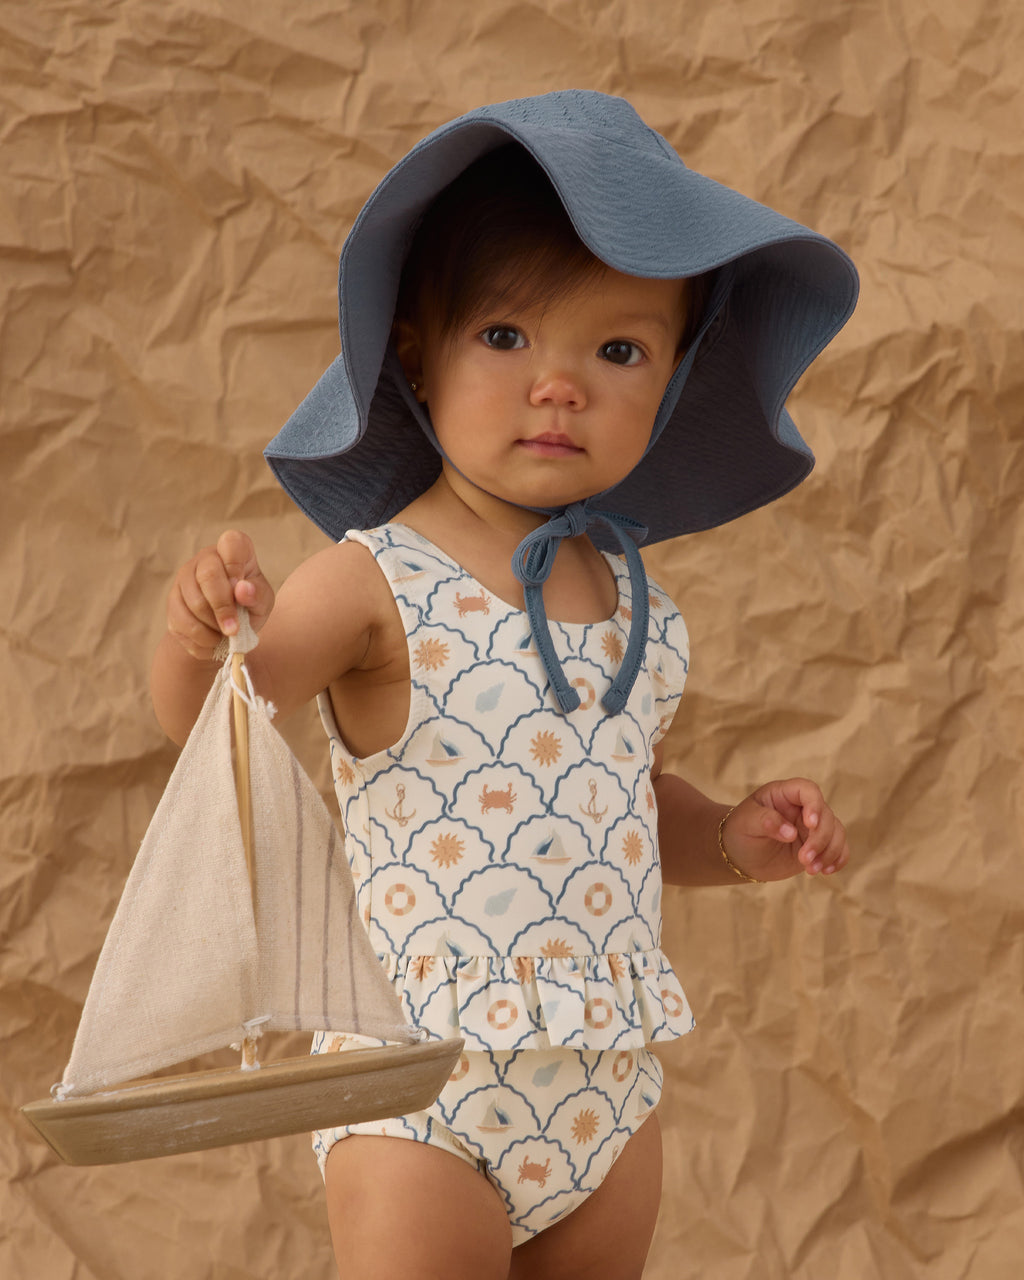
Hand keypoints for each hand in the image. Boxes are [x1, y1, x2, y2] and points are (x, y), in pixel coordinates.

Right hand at [166, 530, 274, 660]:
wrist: (226, 629)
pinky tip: (212, 642)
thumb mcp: (263, 601)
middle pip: (208, 575)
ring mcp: (184, 578)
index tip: (242, 590)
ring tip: (226, 636)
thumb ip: (257, 594)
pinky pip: (181, 621)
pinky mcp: (172, 601)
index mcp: (233, 551)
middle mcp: (205, 558)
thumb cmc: (249, 606)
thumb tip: (242, 590)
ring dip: (212, 626)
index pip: (231, 542)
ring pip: (193, 601)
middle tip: (234, 629)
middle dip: (222, 607)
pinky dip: (200, 639)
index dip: (235, 565)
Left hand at [719, 778, 849, 881]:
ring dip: (829, 852)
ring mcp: (812, 827)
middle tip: (803, 860)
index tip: (810, 824)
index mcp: (784, 794)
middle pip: (826, 815)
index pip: (808, 790)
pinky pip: (839, 848)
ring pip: (836, 832)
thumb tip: (790, 833)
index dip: (814, 804)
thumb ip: (766, 821)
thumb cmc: (740, 831)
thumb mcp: (746, 822)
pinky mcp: (818, 845)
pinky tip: (826, 871)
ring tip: (810, 870)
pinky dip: (838, 859)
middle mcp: (802, 807)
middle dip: (819, 839)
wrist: (741, 855)